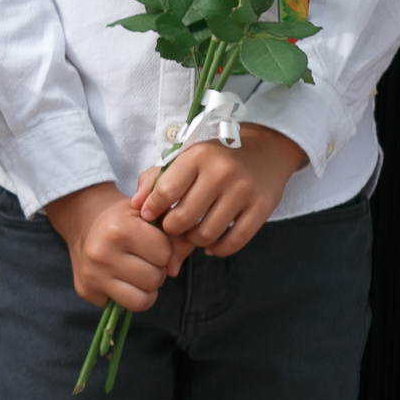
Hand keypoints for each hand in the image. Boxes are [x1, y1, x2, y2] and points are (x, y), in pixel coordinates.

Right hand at [45, 181, 183, 311]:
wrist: (82, 220)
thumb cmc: (123, 219)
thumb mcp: (148, 214)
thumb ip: (173, 236)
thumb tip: (173, 271)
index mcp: (118, 229)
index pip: (164, 253)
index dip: (163, 248)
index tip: (151, 241)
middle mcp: (101, 253)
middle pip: (154, 278)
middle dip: (155, 270)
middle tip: (143, 258)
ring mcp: (92, 275)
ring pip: (142, 300)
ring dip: (145, 287)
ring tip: (136, 271)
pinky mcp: (86, 291)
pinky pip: (126, 307)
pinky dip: (131, 297)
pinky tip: (123, 280)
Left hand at [132, 123, 306, 257]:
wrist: (265, 150)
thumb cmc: (214, 157)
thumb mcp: (183, 158)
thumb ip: (154, 179)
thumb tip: (135, 206)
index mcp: (196, 157)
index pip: (165, 191)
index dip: (153, 208)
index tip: (149, 215)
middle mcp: (220, 173)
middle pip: (184, 218)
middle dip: (171, 229)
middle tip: (172, 227)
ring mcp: (243, 191)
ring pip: (207, 233)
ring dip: (194, 240)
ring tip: (192, 234)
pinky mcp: (263, 207)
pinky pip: (236, 241)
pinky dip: (219, 249)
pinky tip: (212, 245)